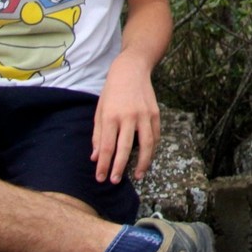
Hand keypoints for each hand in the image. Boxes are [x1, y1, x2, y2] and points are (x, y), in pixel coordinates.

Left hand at [91, 51, 160, 182]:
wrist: (131, 69)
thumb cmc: (112, 91)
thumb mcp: (100, 110)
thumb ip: (98, 135)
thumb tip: (96, 158)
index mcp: (111, 116)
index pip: (107, 147)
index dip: (104, 165)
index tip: (101, 177)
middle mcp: (128, 116)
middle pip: (125, 148)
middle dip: (119, 167)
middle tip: (115, 181)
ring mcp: (144, 114)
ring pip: (146, 144)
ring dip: (142, 162)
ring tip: (138, 175)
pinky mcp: (155, 113)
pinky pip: (156, 135)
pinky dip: (152, 149)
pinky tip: (147, 158)